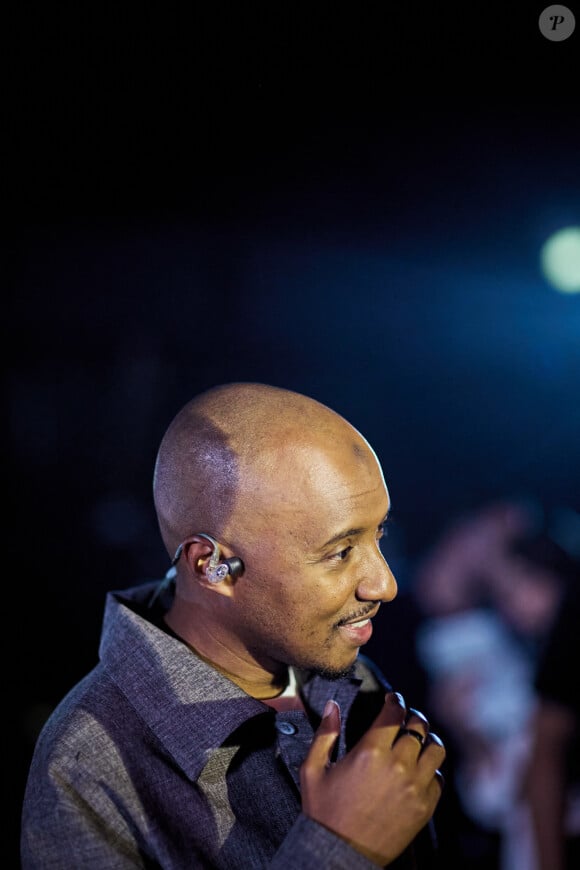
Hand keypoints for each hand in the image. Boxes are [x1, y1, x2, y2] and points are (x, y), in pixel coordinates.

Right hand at [300, 692, 444, 865]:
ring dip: (428, 739)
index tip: (393, 699)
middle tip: (406, 718)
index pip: (394, 712)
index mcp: (370, 752)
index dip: (395, 700)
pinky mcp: (425, 807)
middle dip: (413, 717)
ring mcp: (415, 787)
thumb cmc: (324, 811)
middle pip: (419, 726)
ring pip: (436, 749)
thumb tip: (332, 706)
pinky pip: (439, 778)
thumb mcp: (313, 769)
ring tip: (420, 740)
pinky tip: (420, 769)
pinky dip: (432, 769)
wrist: (340, 853)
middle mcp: (397, 765)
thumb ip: (325, 734)